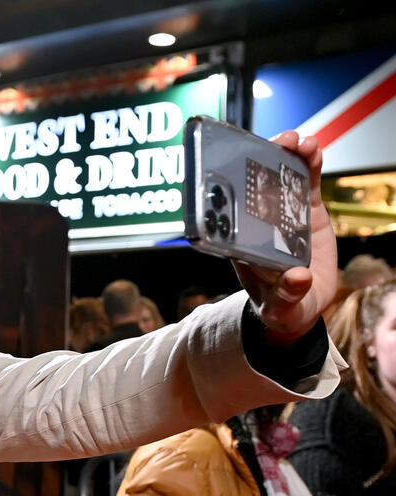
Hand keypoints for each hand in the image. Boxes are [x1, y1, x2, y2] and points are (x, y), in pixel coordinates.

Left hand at [231, 131, 336, 342]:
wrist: (303, 304)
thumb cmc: (282, 305)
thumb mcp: (283, 306)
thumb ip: (287, 296)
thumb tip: (298, 279)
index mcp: (242, 242)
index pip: (229, 209)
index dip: (231, 184)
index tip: (234, 166)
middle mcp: (258, 222)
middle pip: (253, 184)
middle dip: (260, 159)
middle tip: (276, 144)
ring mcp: (282, 212)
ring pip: (280, 176)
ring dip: (287, 154)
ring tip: (299, 142)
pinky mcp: (305, 209)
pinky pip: (306, 181)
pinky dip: (309, 163)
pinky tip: (313, 149)